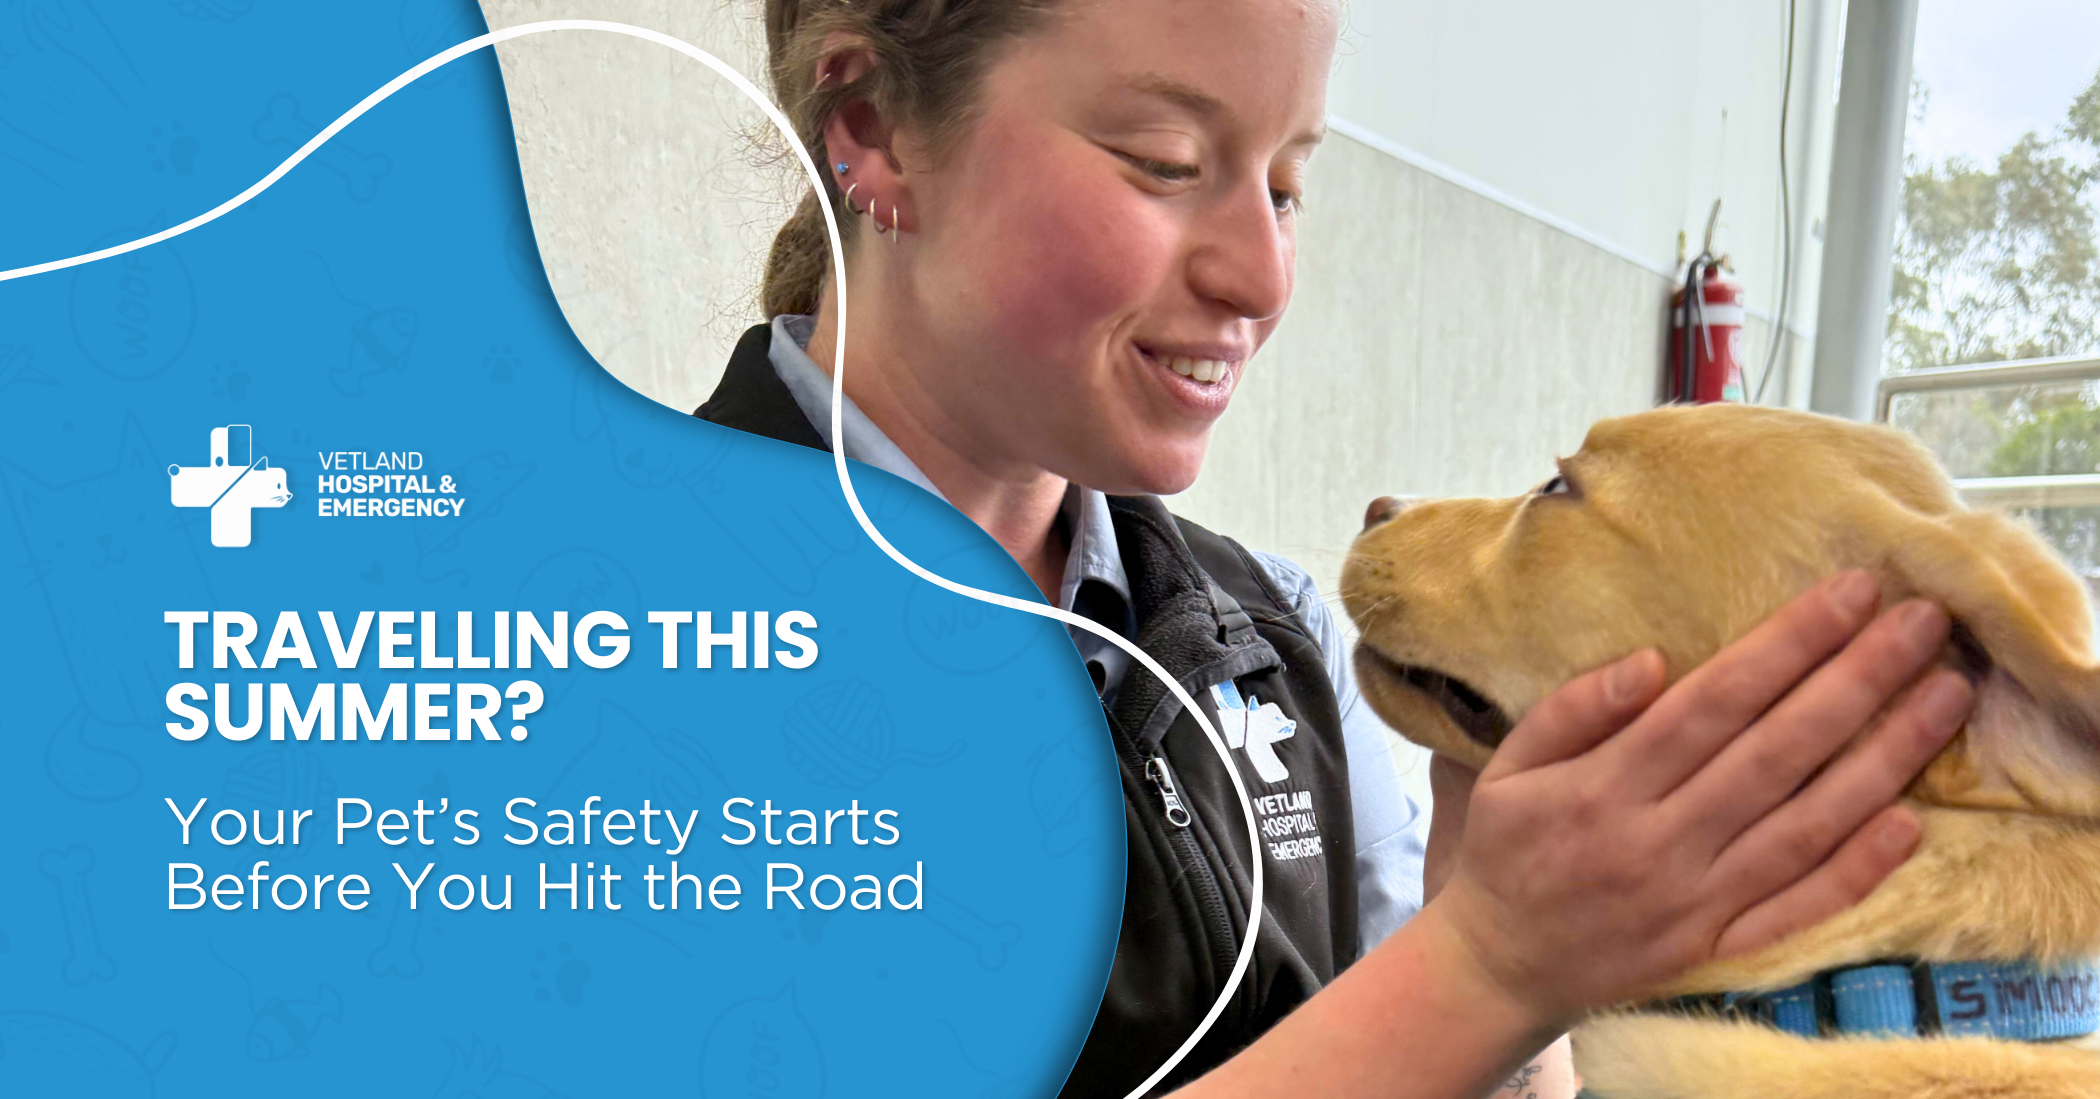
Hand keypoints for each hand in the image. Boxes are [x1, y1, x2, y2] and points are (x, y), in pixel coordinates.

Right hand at [1423, 569, 1969, 1030]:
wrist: (1499, 968)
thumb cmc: (1507, 852)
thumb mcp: (1504, 770)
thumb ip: (1570, 711)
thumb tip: (1650, 661)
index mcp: (1604, 787)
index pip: (1714, 702)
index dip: (1787, 644)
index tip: (1848, 593)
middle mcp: (1659, 842)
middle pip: (1776, 751)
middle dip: (1856, 680)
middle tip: (1922, 622)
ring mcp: (1697, 900)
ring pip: (1806, 823)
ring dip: (1884, 758)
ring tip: (1945, 698)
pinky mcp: (1719, 946)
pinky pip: (1799, 907)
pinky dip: (1857, 868)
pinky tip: (1911, 821)